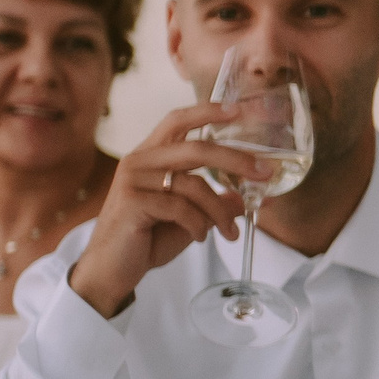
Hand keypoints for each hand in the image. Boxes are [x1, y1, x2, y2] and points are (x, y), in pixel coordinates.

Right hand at [66, 103, 272, 317]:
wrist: (112, 270)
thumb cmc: (149, 238)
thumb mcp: (191, 217)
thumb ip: (218, 203)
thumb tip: (257, 197)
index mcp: (151, 156)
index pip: (177, 121)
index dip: (206, 111)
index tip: (237, 109)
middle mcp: (139, 161)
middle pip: (196, 149)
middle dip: (236, 160)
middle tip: (265, 173)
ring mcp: (133, 180)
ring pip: (194, 185)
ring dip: (220, 211)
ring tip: (230, 233)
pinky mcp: (132, 201)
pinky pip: (181, 208)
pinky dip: (199, 225)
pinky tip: (198, 237)